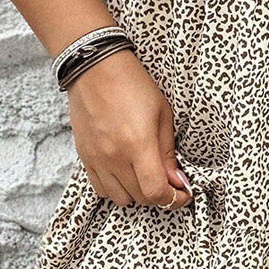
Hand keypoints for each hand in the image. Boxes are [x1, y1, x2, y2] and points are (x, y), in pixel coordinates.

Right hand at [64, 48, 193, 209]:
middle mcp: (115, 157)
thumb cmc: (132, 85)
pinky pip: (101, 188)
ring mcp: (97, 159)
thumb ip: (168, 152)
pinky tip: (125, 173)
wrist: (94, 68)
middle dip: (160, 196)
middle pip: (141, 198)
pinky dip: (116, 188)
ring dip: (138, 193)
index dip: (174, 200)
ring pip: (120, 198)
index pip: (156, 193)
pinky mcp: (85, 157)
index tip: (183, 193)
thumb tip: (176, 180)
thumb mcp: (162, 114)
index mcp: (138, 145)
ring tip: (146, 176)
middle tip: (169, 181)